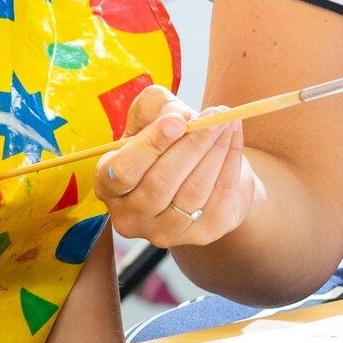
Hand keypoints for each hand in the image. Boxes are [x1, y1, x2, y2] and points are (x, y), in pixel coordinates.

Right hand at [95, 84, 253, 247]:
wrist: (201, 170)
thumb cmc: (168, 140)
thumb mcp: (153, 114)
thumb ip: (155, 106)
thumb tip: (178, 116)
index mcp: (108, 184)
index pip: (123, 171)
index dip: (151, 145)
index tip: (179, 121)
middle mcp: (130, 216)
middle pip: (160, 183)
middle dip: (192, 145)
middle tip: (215, 116)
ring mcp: (164, 231)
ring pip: (193, 191)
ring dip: (215, 151)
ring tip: (227, 121)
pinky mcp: (200, 235)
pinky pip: (219, 197)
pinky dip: (231, 163)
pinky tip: (234, 137)